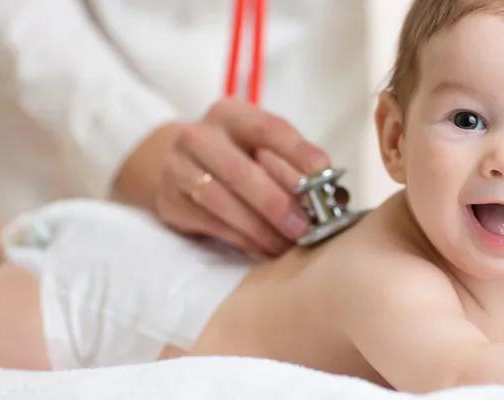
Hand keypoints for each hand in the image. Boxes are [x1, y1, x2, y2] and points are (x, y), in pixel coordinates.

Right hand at [114, 98, 328, 255]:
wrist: (181, 167)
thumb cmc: (238, 157)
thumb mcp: (262, 147)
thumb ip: (293, 162)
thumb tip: (334, 192)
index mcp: (231, 114)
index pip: (269, 129)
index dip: (298, 153)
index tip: (325, 175)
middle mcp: (199, 135)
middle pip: (241, 170)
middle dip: (276, 203)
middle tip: (304, 228)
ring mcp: (178, 167)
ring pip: (222, 201)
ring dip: (259, 229)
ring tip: (286, 246)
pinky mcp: (169, 201)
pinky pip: (211, 224)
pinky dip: (242, 240)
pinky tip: (264, 249)